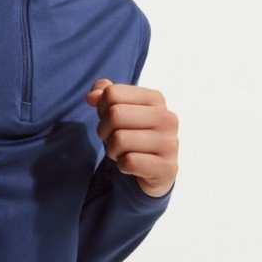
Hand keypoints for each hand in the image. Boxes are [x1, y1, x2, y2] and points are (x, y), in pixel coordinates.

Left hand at [86, 78, 178, 197]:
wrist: (153, 168)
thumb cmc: (132, 134)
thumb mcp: (117, 110)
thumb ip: (104, 94)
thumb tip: (92, 97)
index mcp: (156, 99)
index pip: (112, 93)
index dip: (101, 108)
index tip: (110, 120)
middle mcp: (167, 118)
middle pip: (115, 114)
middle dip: (104, 130)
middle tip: (112, 138)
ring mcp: (170, 143)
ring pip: (119, 140)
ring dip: (112, 150)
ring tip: (123, 152)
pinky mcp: (167, 167)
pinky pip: (128, 162)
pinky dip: (122, 165)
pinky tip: (132, 164)